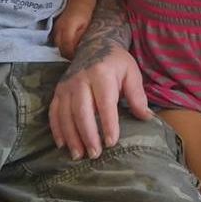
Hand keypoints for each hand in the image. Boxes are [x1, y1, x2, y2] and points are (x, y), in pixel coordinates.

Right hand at [49, 45, 151, 159]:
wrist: (94, 45)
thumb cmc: (115, 63)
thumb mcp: (131, 73)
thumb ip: (137, 95)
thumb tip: (147, 118)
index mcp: (101, 74)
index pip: (104, 102)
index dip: (107, 123)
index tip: (111, 142)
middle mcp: (80, 80)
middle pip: (82, 111)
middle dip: (87, 134)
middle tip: (95, 154)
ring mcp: (66, 86)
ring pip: (65, 115)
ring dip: (71, 137)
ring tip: (79, 155)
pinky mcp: (58, 91)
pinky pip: (54, 113)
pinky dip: (57, 130)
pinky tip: (63, 145)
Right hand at [53, 7, 91, 59]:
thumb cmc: (86, 11)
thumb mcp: (86, 25)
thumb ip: (80, 38)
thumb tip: (78, 51)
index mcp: (67, 29)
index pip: (66, 49)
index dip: (71, 57)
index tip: (78, 62)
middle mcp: (58, 29)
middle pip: (60, 49)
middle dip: (67, 56)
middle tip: (76, 61)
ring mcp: (55, 28)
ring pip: (57, 46)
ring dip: (64, 51)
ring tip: (74, 56)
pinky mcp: (55, 28)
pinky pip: (57, 41)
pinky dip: (62, 46)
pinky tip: (70, 48)